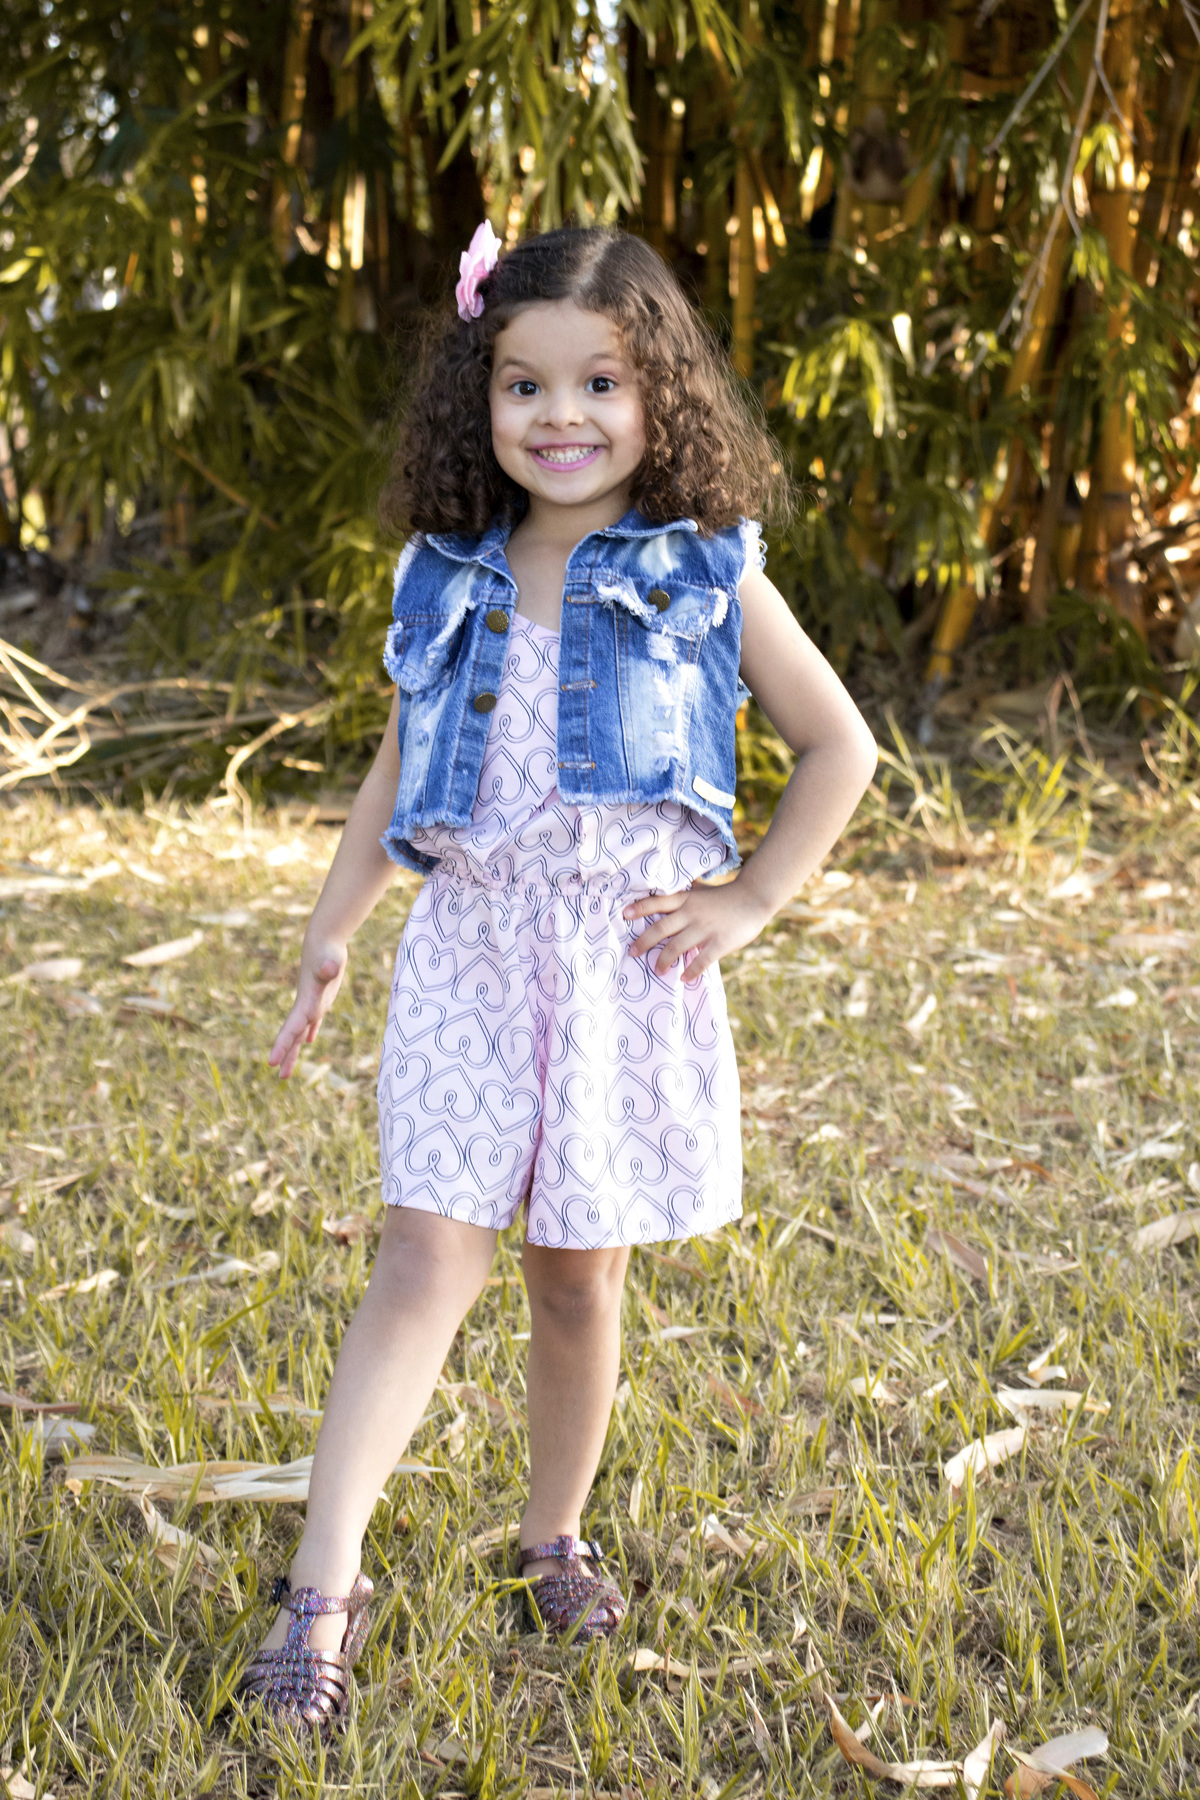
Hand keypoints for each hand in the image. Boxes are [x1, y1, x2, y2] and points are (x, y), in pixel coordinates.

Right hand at [269, 933, 348, 1077]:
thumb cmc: (327, 950)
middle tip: (280, 1076)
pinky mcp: (321, 998)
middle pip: (293, 1035)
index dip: (282, 1046)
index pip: (291, 1029)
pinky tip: (308, 1041)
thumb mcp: (329, 959)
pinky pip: (313, 1019)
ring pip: (301, 1031)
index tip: (272, 1063)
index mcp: (306, 1003)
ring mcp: (312, 1002)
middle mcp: (306, 1006)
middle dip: (286, 1055)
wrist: (324, 939)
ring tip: (287, 1071)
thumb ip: (328, 967)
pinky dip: (310, 1031)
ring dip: (294, 1049)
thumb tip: (329, 969)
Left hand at [623, 879, 772, 983]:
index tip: (623, 914)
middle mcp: (691, 914)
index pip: (658, 902)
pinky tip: (684, 978)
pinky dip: (690, 971)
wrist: (754, 898)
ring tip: (658, 970)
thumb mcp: (702, 891)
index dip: (639, 908)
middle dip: (643, 942)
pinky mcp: (719, 943)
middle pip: (660, 929)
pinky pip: (701, 961)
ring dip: (663, 961)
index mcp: (686, 900)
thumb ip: (685, 896)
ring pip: (676, 947)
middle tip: (632, 952)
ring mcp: (705, 929)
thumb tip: (665, 897)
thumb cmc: (726, 895)